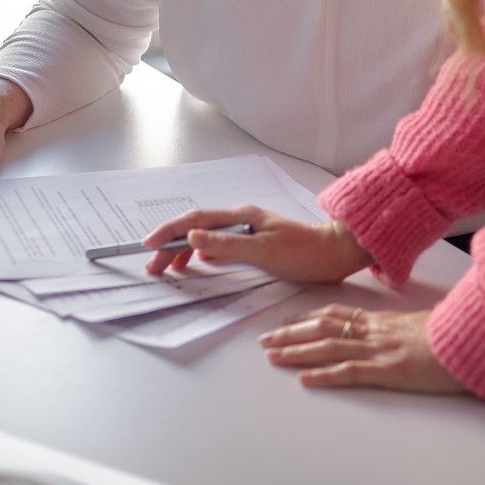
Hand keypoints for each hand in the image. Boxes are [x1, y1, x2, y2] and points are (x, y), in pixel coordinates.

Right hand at [142, 206, 371, 282]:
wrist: (336, 253)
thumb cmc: (305, 252)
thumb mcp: (264, 251)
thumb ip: (227, 244)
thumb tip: (192, 236)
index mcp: (241, 216)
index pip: (195, 220)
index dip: (169, 231)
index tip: (149, 246)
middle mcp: (241, 219)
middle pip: (196, 228)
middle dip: (171, 245)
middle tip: (154, 267)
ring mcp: (247, 230)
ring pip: (205, 237)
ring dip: (183, 249)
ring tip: (169, 267)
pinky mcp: (255, 243)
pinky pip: (219, 245)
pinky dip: (201, 253)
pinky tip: (197, 262)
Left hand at [259, 305, 467, 393]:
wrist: (475, 340)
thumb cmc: (456, 334)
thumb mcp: (426, 324)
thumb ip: (406, 327)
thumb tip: (401, 329)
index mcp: (384, 321)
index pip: (338, 315)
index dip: (309, 317)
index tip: (288, 320)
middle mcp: (375, 331)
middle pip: (323, 329)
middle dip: (291, 334)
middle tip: (265, 340)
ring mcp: (380, 350)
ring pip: (328, 347)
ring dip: (297, 352)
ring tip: (272, 357)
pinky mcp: (388, 370)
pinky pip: (349, 372)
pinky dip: (324, 376)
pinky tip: (304, 380)